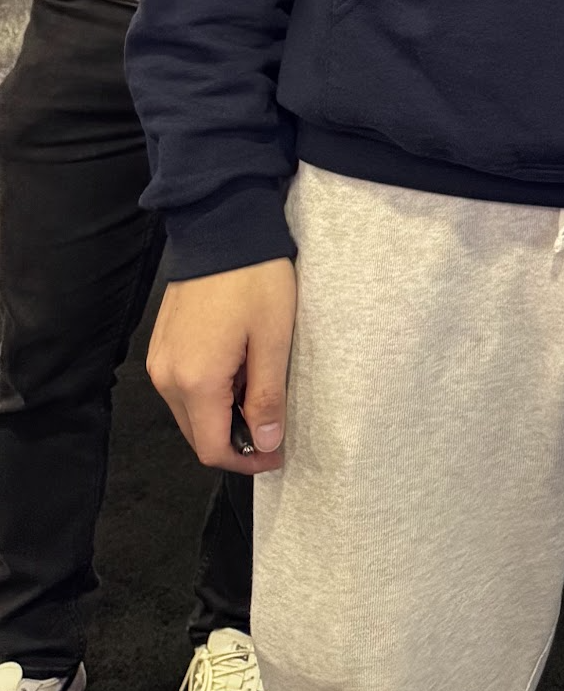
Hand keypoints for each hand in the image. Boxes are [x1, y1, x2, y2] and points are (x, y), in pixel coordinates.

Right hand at [147, 257, 298, 473]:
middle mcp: (166, 377)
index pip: (212, 448)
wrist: (222, 229)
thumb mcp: (274, 340)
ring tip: (260, 390)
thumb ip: (267, 396)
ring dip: (223, 415)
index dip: (246, 460)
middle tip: (275, 426)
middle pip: (197, 435)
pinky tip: (238, 370)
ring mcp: (158, 360)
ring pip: (189, 412)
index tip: (277, 454)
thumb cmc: (255, 281)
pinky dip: (209, 393)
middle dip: (235, 440)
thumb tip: (266, 443)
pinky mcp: (160, 346)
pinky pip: (182, 387)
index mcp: (195, 381)